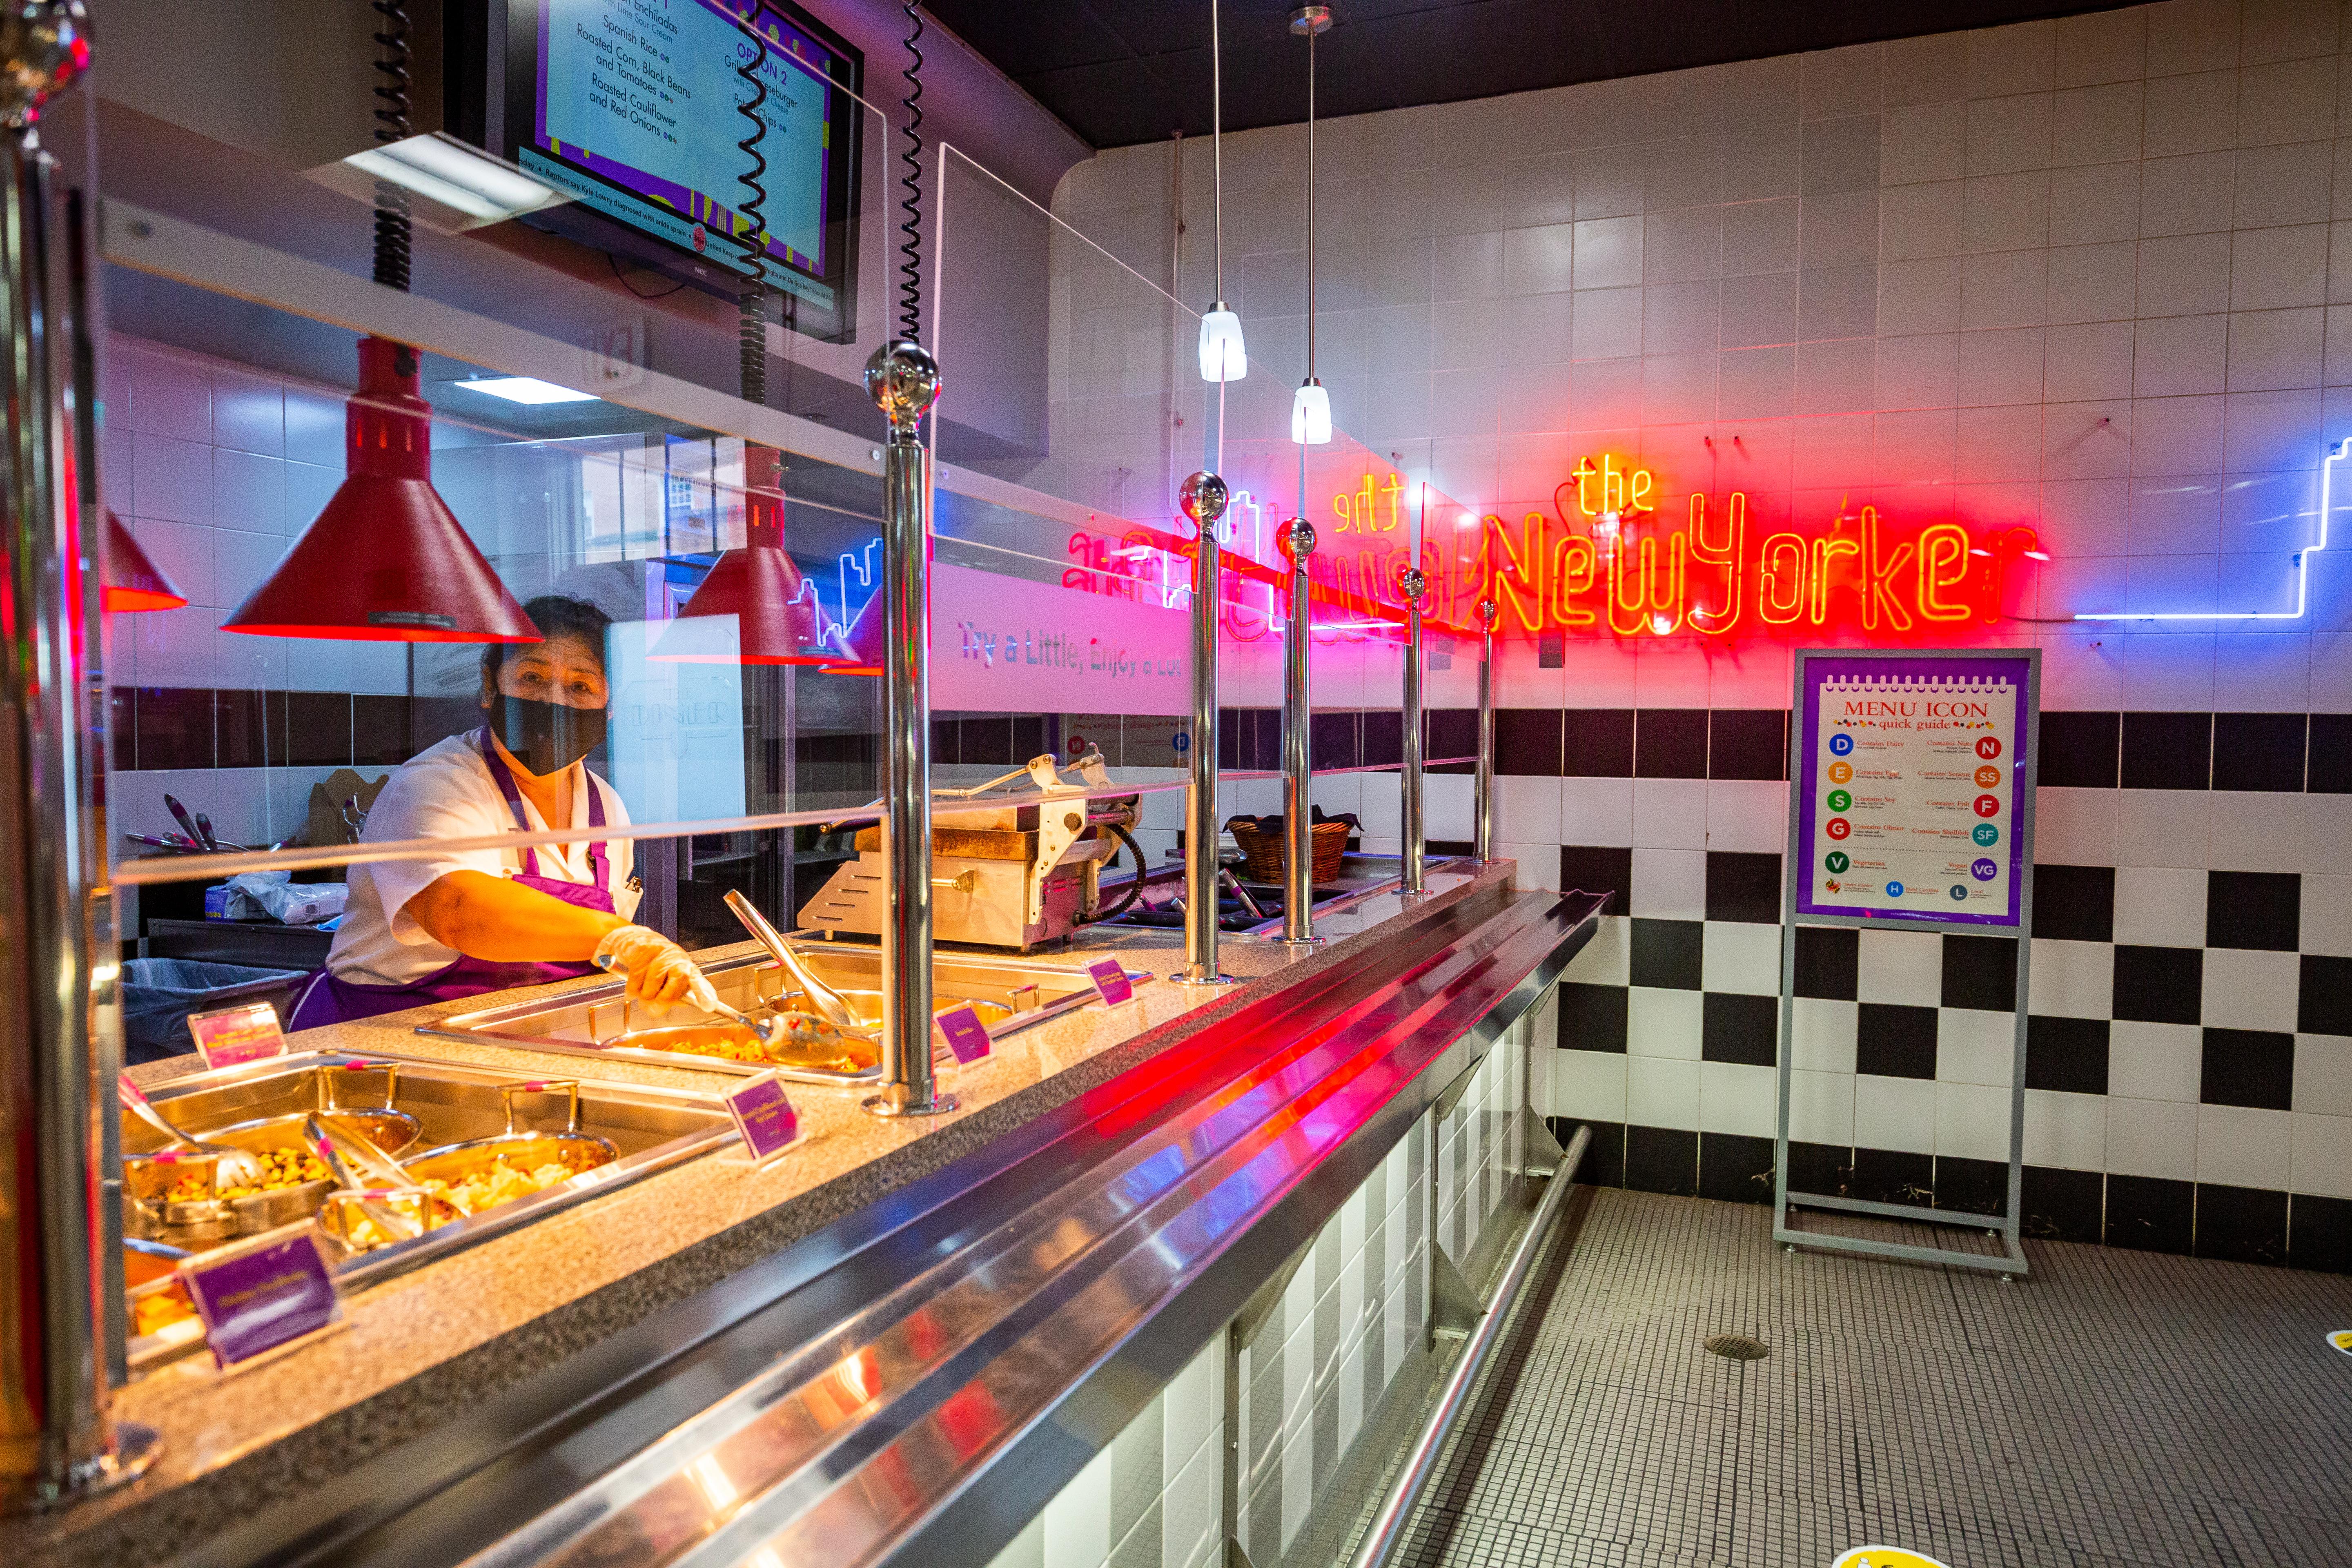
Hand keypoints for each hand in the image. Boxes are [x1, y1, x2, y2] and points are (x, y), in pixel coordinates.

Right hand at [592, 926, 719, 1014]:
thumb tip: (673, 1005)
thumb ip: (675, 996)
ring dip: (643, 996)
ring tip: (644, 989)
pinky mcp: (642, 953)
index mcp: (688, 969)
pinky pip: (634, 983)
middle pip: (672, 990)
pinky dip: (632, 990)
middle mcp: (677, 960)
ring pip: (649, 990)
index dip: (704, 994)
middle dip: (660, 1003)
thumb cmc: (657, 965)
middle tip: (653, 1007)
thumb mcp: (671, 980)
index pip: (698, 982)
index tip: (709, 1006)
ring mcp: (659, 955)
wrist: (636, 941)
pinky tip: (635, 984)